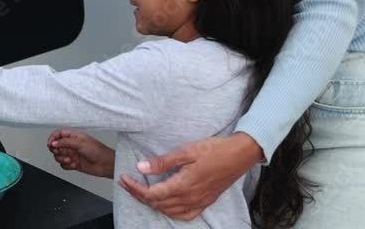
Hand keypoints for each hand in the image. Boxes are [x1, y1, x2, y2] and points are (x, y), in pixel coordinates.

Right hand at [48, 129, 114, 178]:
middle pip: (56, 146)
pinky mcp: (73, 163)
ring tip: (69, 160)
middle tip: (61, 152)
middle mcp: (72, 145)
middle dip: (56, 150)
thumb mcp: (80, 143)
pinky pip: (63, 165)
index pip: (58, 134)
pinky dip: (66, 165)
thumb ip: (65, 142)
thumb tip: (54, 143)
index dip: (52, 138)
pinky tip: (73, 164)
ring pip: (58, 156)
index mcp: (74, 136)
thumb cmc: (98, 151)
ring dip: (61, 159)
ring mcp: (72, 154)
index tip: (50, 144)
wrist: (105, 164)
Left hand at [118, 132, 263, 219]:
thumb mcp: (186, 151)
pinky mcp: (205, 202)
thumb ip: (163, 161)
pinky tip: (164, 204)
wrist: (240, 155)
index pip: (152, 194)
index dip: (135, 188)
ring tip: (140, 191)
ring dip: (152, 203)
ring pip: (169, 210)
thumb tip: (141, 167)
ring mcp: (199, 202)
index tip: (124, 179)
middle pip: (158, 203)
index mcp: (184, 185)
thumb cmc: (215, 149)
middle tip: (126, 183)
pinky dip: (170, 211)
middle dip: (138, 194)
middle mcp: (191, 198)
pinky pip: (184, 214)